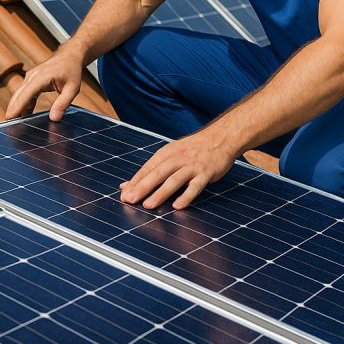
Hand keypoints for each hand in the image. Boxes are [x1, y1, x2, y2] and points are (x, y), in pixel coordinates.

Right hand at [5, 45, 84, 120]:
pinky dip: (24, 104)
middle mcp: (33, 76)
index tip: (9, 117)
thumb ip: (63, 103)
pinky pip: (25, 94)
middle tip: (8, 126)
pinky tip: (25, 115)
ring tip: (16, 124)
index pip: (27, 93)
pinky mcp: (31, 81)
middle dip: (12, 109)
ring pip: (20, 95)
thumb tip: (54, 119)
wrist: (69, 56)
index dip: (18, 106)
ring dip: (17, 108)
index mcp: (42, 77)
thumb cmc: (71, 71)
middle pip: (18, 95)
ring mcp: (30, 78)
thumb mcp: (72, 89)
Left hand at [119, 130, 236, 210]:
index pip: (147, 169)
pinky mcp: (206, 173)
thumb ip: (150, 170)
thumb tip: (125, 185)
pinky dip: (187, 196)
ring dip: (160, 193)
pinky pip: (195, 186)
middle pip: (157, 173)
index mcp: (165, 154)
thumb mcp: (170, 154)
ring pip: (174, 180)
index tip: (123, 195)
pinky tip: (178, 206)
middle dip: (142, 187)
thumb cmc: (191, 149)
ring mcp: (192, 166)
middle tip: (130, 200)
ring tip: (148, 205)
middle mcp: (177, 158)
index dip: (135, 182)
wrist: (220, 138)